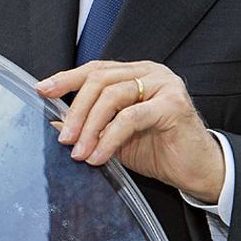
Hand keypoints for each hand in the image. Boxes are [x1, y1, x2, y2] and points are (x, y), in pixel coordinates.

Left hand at [37, 60, 224, 200]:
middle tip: (64, 138)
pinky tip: (99, 156)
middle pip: (99, 80)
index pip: (95, 69)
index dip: (67, 79)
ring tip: (79, 152)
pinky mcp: (173, 104)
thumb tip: (55, 122)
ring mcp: (164, 85)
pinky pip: (131, 117)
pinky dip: (109, 138)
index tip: (43, 91)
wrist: (197, 171)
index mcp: (135, 74)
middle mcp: (150, 73)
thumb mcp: (115, 137)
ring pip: (112, 96)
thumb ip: (90, 125)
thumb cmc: (160, 150)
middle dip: (75, 110)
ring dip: (89, 127)